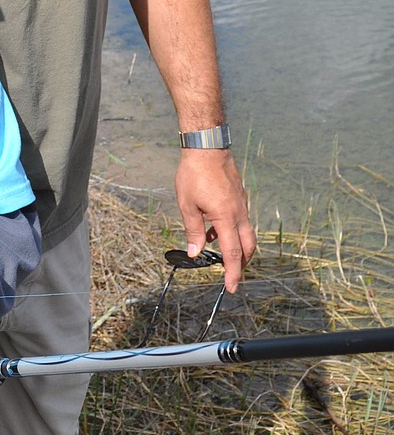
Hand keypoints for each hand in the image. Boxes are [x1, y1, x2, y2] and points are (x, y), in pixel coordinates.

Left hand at [174, 149, 255, 291]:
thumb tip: (195, 252)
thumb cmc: (194, 174)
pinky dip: (233, 230)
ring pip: (246, 233)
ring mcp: (242, 204)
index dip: (233, 273)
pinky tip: (215, 228)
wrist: (207, 147)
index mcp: (226, 217)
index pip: (232, 253)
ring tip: (219, 252)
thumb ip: (193, 230)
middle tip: (231, 274)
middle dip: (241, 263)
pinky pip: (241, 220)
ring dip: (237, 246)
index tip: (232, 287)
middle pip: (247, 246)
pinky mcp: (240, 196)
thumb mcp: (187, 204)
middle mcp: (239, 213)